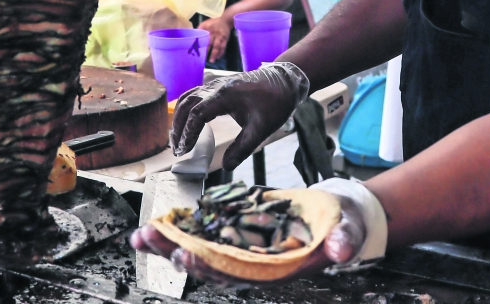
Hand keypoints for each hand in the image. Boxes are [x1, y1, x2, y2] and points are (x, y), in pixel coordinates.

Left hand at [130, 192, 365, 287]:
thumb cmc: (341, 227)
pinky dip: (180, 229)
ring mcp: (241, 249)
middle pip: (208, 264)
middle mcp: (252, 264)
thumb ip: (344, 241)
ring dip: (169, 244)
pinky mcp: (236, 232)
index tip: (186, 255)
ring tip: (141, 235)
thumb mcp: (348, 231)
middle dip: (176, 252)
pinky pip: (203, 233)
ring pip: (200, 251)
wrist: (337, 217)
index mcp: (274, 269)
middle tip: (148, 238)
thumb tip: (342, 250)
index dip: (210, 265)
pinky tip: (157, 224)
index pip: (236, 272)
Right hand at [171, 62, 309, 170]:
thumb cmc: (275, 103)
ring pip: (188, 98)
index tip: (185, 150)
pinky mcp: (218, 87)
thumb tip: (227, 166)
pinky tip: (188, 123)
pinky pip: (194, 95)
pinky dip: (186, 110)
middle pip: (186, 104)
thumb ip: (243, 148)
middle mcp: (216, 87)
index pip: (197, 114)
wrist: (285, 82)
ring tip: (178, 139)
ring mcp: (215, 85)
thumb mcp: (261, 129)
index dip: (188, 133)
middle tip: (177, 149)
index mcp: (225, 95)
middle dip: (178, 127)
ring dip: (179, 117)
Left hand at [198, 15, 231, 61]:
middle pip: (210, 43)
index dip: (200, 45)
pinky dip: (221, 53)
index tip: (197, 52)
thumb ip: (199, 30)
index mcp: (207, 29)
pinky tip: (218, 57)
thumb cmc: (213, 23)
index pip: (203, 38)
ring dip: (214, 54)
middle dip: (207, 52)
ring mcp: (220, 37)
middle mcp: (214, 33)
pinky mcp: (225, 39)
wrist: (225, 21)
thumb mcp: (204, 23)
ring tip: (211, 61)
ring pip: (217, 46)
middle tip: (203, 59)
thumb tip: (192, 38)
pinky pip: (223, 47)